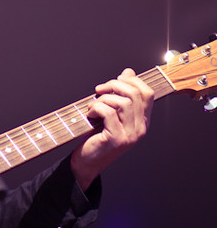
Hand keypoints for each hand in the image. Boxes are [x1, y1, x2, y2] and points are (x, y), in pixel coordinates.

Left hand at [70, 68, 153, 190]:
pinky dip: (96, 108)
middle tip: (99, 90)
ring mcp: (130, 135)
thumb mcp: (111, 113)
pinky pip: (109, 113)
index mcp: (142, 121)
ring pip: (122, 102)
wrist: (87, 162)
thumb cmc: (97, 136)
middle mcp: (140, 128)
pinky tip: (90, 114)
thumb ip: (120, 95)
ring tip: (93, 106)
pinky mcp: (117, 139)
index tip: (115, 80)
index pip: (148, 93)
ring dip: (103, 98)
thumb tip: (128, 72)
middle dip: (113, 85)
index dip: (132, 80)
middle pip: (134, 94)